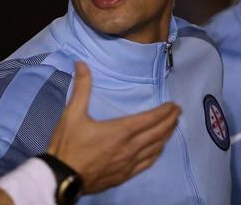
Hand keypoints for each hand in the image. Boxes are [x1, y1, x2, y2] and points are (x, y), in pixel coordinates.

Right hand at [47, 62, 180, 193]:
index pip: (150, 119)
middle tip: (178, 112)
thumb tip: (81, 64)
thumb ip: (81, 87)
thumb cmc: (68, 145)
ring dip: (166, 136)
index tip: (174, 104)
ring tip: (173, 126)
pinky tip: (159, 149)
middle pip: (158, 133)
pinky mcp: (125, 175)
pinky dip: (157, 153)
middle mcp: (130, 147)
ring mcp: (129, 163)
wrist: (62, 177)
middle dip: (170, 121)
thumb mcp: (72, 114)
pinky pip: (148, 163)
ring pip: (156, 148)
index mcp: (120, 131)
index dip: (165, 111)